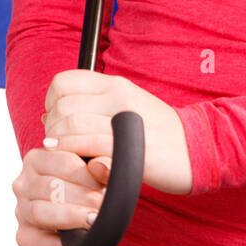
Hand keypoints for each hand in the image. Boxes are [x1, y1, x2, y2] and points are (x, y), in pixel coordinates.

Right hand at [13, 146, 111, 245]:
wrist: (89, 211)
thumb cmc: (96, 179)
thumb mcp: (104, 165)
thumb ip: (106, 161)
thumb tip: (101, 167)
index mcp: (39, 157)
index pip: (64, 160)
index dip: (89, 173)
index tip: (109, 181)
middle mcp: (24, 182)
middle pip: (51, 187)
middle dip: (82, 196)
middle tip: (105, 203)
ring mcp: (21, 210)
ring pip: (40, 212)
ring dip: (71, 217)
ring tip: (95, 220)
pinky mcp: (25, 237)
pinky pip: (39, 244)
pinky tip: (81, 242)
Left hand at [41, 70, 192, 195]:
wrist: (197, 148)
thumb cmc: (156, 133)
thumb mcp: (125, 108)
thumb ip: (90, 108)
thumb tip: (48, 116)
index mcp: (115, 84)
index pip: (64, 82)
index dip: (51, 103)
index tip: (56, 121)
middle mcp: (119, 96)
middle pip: (63, 105)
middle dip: (52, 128)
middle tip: (58, 144)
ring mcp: (125, 119)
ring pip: (72, 124)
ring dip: (59, 143)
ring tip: (64, 155)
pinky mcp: (129, 145)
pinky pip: (89, 144)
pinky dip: (74, 153)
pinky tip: (75, 162)